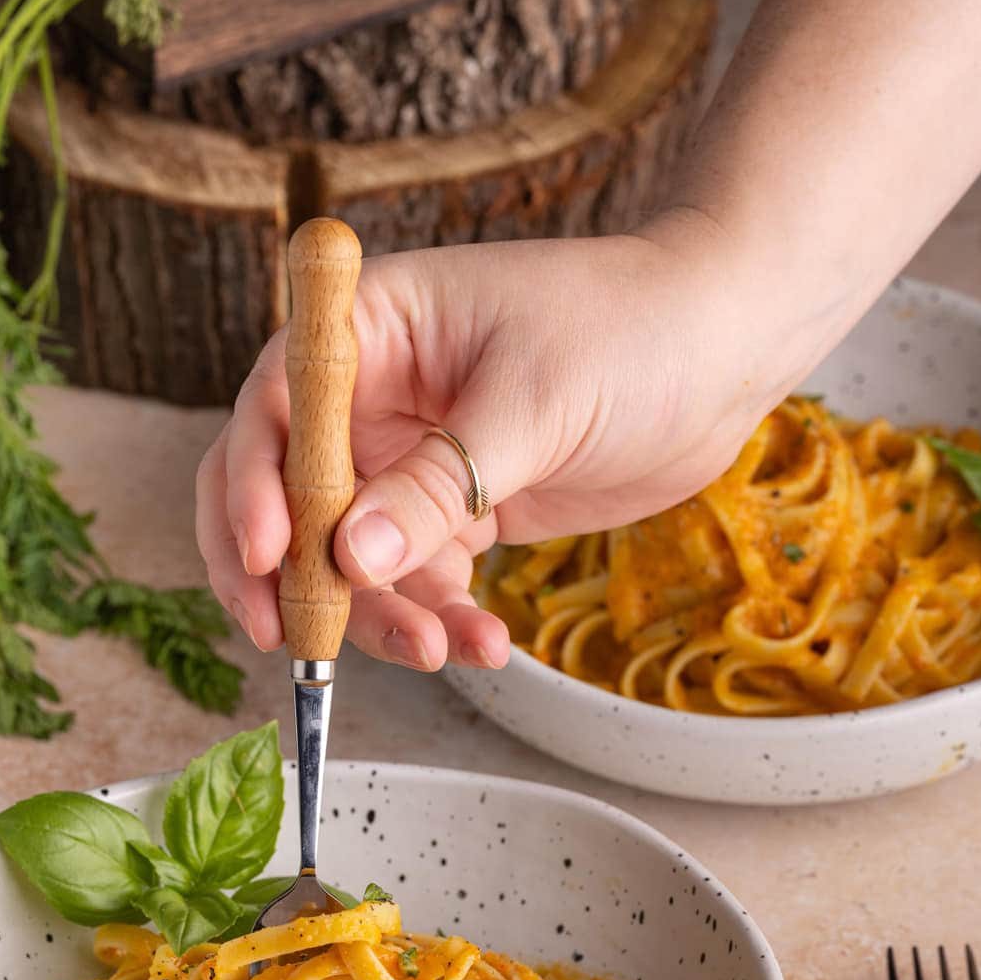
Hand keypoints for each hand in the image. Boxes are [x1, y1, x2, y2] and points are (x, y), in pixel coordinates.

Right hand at [195, 214, 787, 670]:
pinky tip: (481, 644)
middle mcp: (373, 395)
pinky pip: (418, 578)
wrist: (726, 352)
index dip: (254, 486)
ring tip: (437, 650)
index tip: (270, 558)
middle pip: (284, 493)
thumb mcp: (531, 406)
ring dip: (379, 613)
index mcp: (371, 330)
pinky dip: (439, 618)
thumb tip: (349, 559)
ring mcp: (411, 458)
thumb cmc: (632, 330)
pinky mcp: (456, 510)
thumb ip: (437, 486)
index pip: (274, 409)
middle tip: (294, 641)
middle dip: (287, 572)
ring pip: (350, 556)